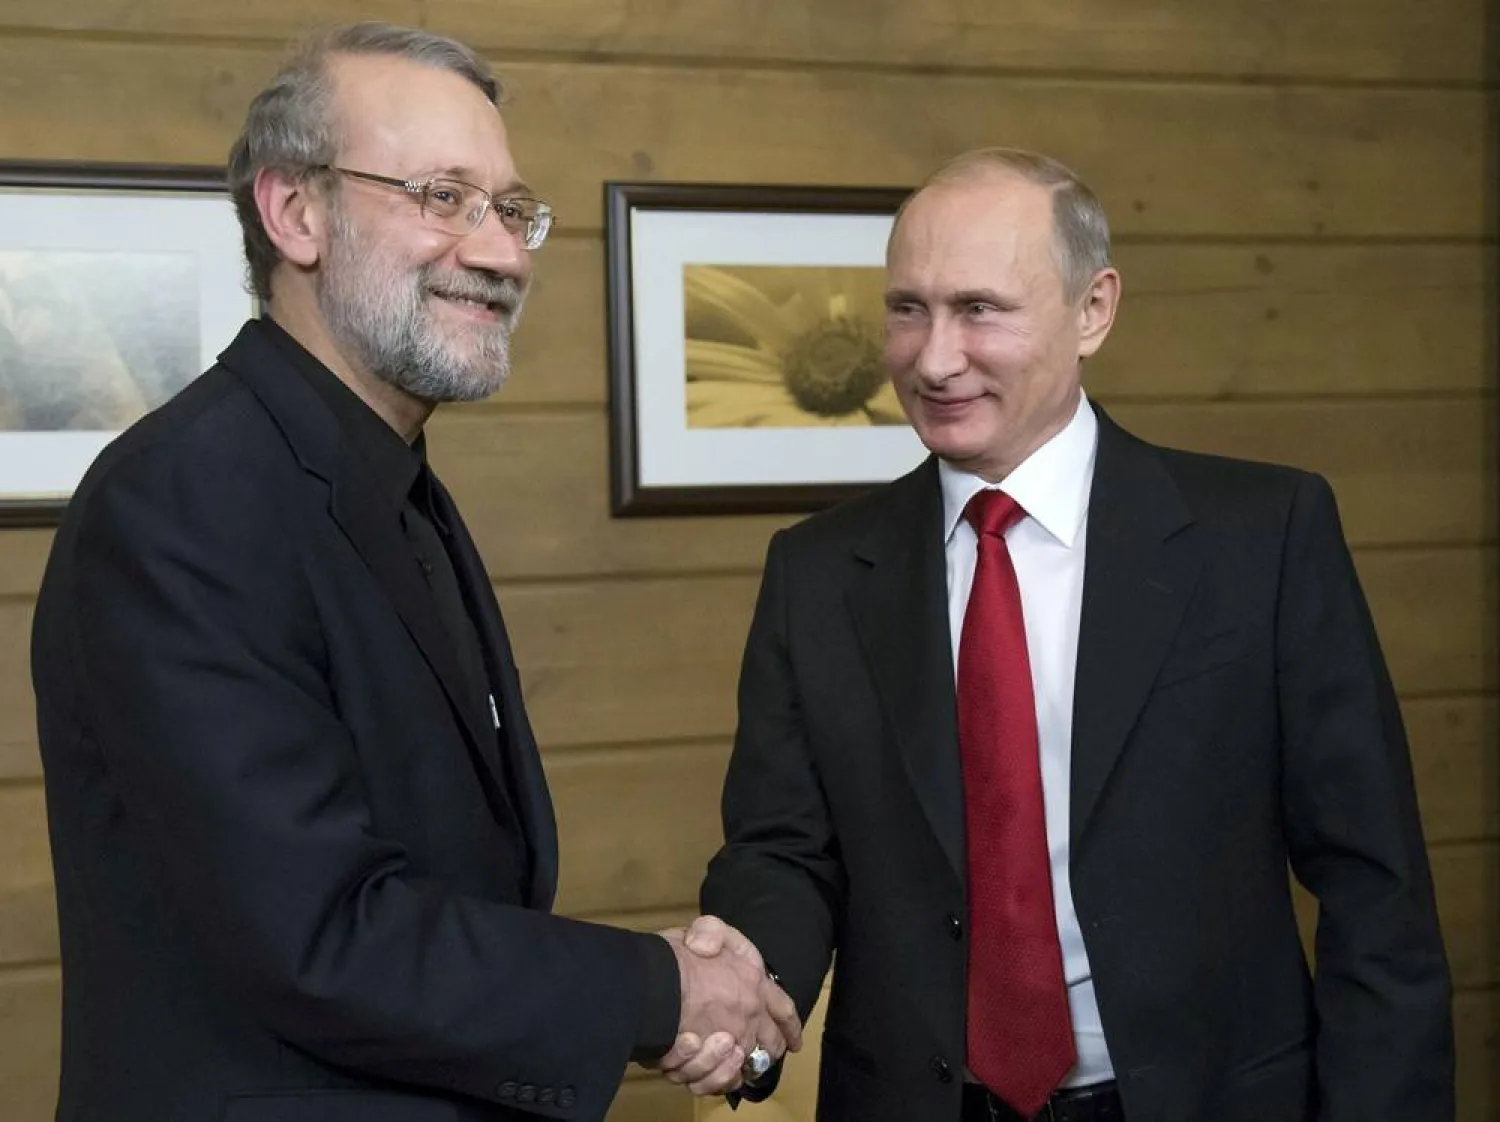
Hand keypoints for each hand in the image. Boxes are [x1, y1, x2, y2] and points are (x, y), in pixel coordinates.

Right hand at [653, 917, 801, 1095]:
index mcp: (755, 983)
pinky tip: (705, 1068)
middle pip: (770, 1044)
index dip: (790, 1027)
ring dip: (734, 1064)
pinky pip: (718, 1082)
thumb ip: (715, 933)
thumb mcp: (703, 929)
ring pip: (744, 1067)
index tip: (794, 1041)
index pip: (784, 1010)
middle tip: (754, 1052)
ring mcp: (731, 1043)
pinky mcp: (709, 1064)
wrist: (651, 985)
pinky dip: (714, 1079)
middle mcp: (750, 1017)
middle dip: (766, 1051)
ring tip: (722, 1053)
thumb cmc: (675, 956)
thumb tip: (710, 949)